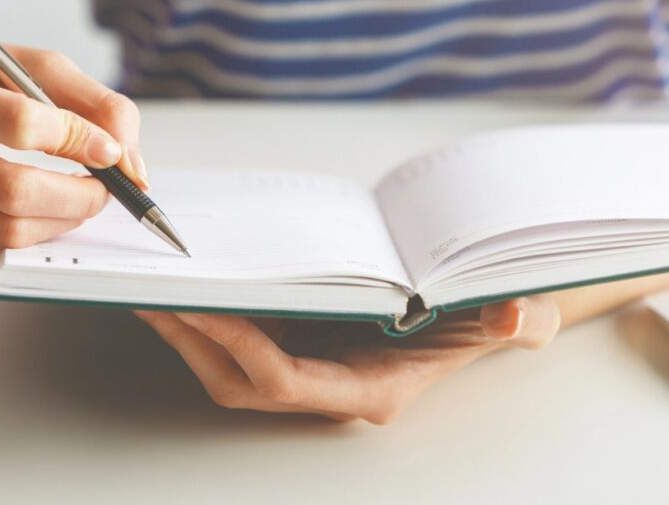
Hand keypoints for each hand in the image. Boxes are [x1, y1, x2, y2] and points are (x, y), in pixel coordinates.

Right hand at [0, 45, 147, 247]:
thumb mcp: (43, 69)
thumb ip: (100, 107)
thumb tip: (131, 167)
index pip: (19, 123)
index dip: (78, 140)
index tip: (109, 151)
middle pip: (11, 190)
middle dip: (78, 196)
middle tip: (107, 190)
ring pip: (5, 229)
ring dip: (62, 219)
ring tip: (81, 196)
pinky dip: (33, 229)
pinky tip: (39, 204)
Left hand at [136, 296, 560, 423]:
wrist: (479, 321)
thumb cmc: (489, 320)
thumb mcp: (513, 316)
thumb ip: (518, 323)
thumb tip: (514, 316)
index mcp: (370, 388)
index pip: (289, 380)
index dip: (242, 347)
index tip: (204, 305)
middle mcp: (332, 388)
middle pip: (240, 380)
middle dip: (192, 340)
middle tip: (151, 291)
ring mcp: (313, 370)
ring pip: (229, 368)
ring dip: (187, 331)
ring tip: (150, 284)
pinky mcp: (302, 347)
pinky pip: (239, 343)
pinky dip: (207, 318)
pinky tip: (188, 280)